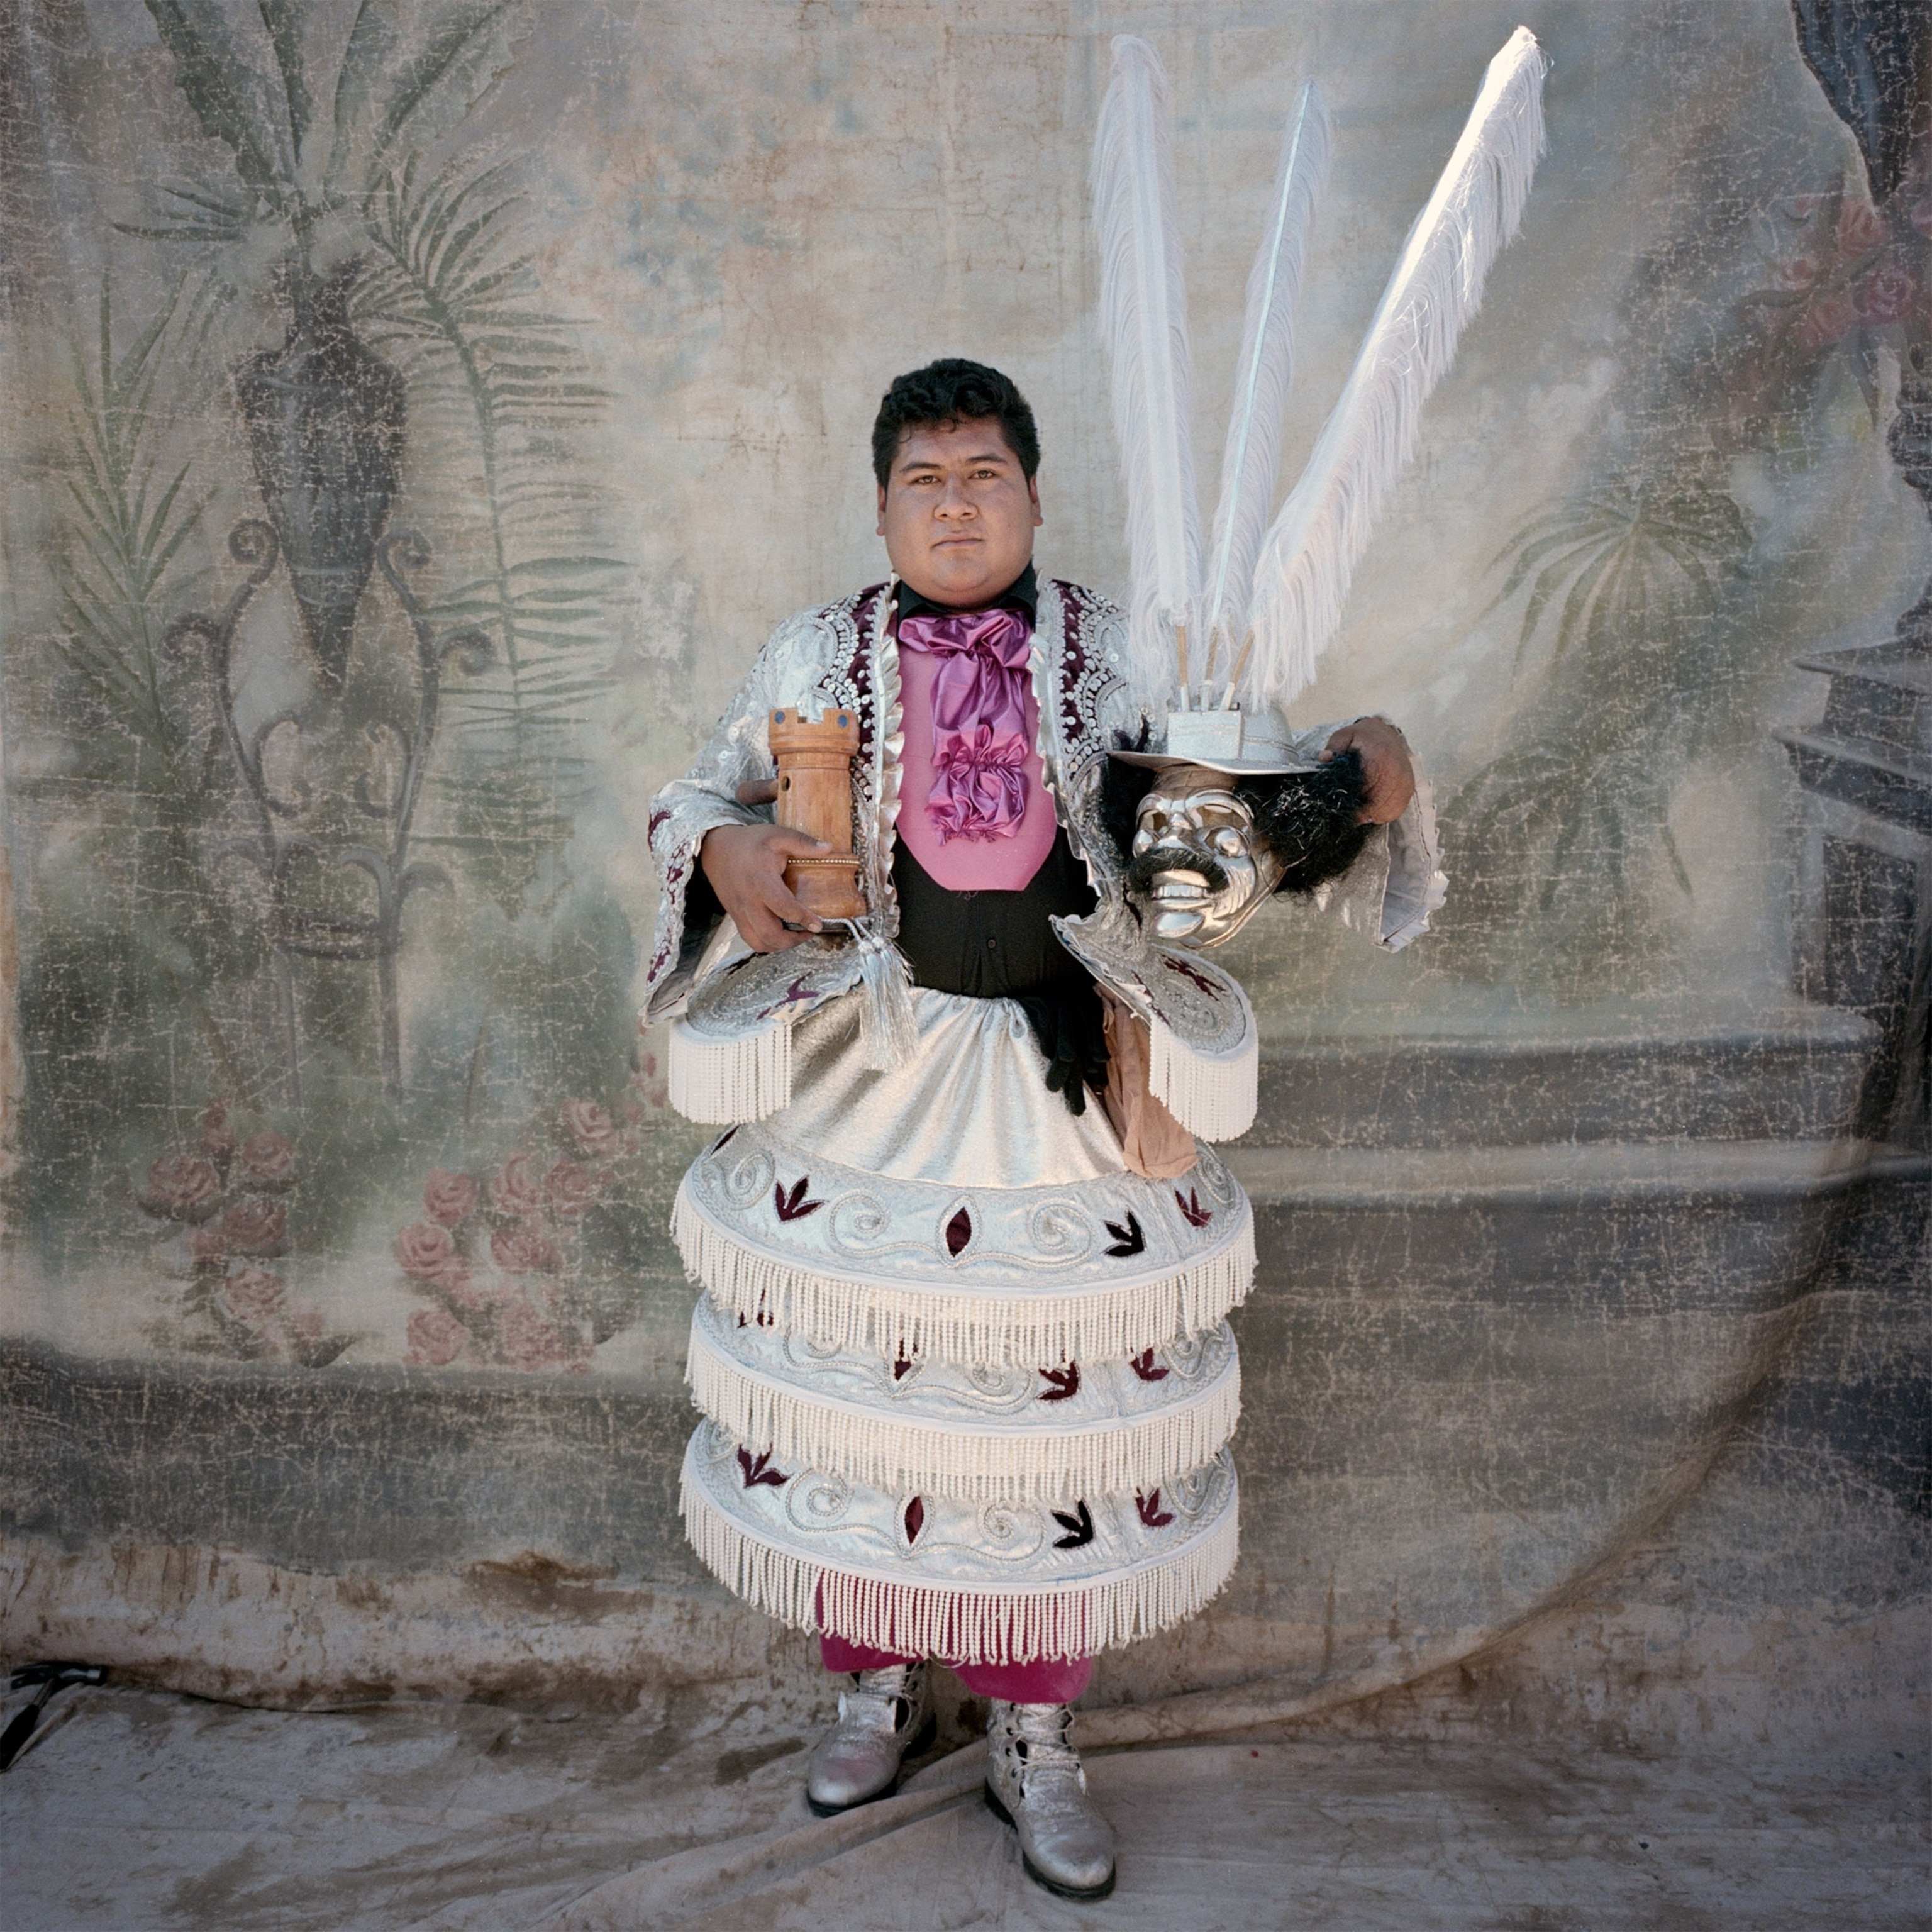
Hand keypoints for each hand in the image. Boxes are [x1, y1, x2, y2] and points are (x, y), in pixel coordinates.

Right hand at [700, 817, 828, 951]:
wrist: (716, 848)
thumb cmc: (748, 842)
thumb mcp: (777, 835)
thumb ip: (802, 843)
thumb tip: (828, 848)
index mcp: (761, 881)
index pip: (783, 907)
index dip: (803, 918)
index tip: (818, 924)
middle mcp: (749, 901)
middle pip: (769, 934)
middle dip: (792, 941)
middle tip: (809, 932)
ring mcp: (740, 911)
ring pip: (758, 942)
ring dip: (779, 945)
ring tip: (795, 935)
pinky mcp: (736, 916)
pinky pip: (750, 938)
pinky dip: (766, 942)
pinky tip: (779, 932)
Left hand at [1321, 718, 1414, 824]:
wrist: (1388, 735)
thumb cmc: (1364, 738)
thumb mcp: (1345, 735)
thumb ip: (1334, 747)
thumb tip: (1324, 759)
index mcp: (1380, 756)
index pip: (1365, 786)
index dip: (1350, 799)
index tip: (1339, 802)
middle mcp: (1396, 771)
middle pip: (1374, 802)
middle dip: (1357, 809)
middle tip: (1345, 809)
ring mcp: (1405, 783)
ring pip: (1384, 811)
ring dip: (1368, 814)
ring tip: (1356, 807)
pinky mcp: (1408, 791)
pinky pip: (1393, 812)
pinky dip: (1380, 814)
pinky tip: (1369, 806)